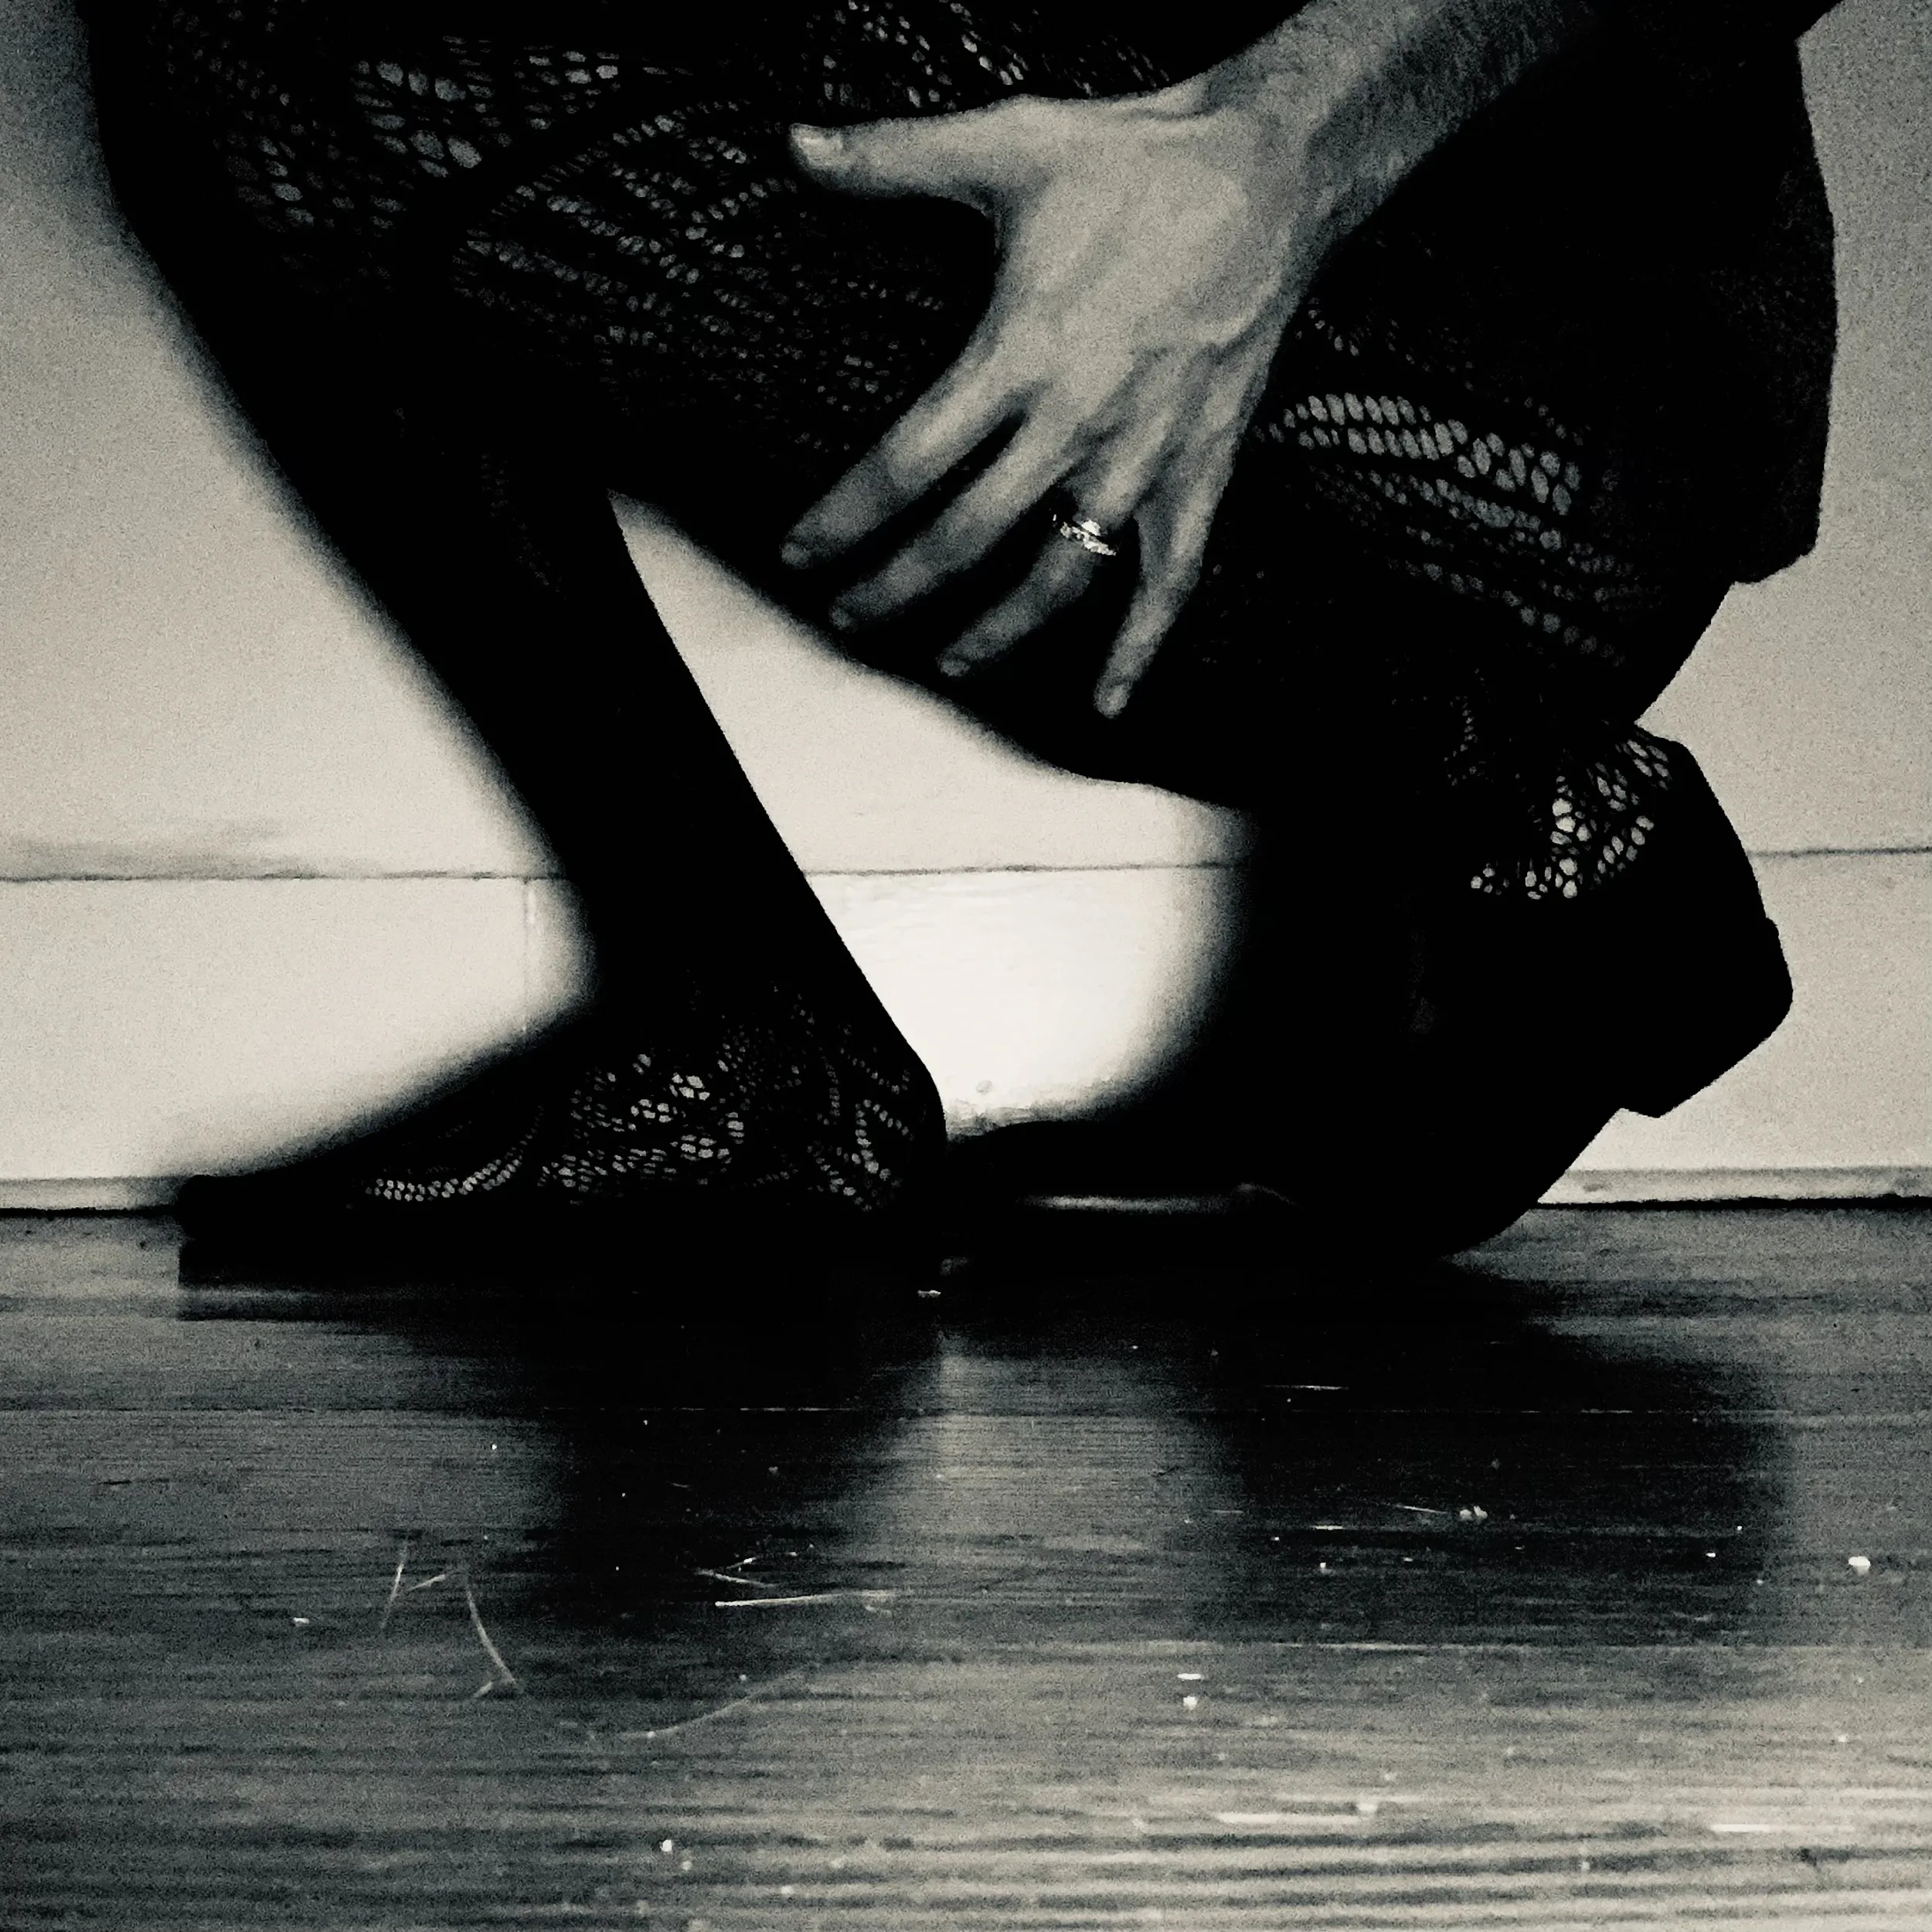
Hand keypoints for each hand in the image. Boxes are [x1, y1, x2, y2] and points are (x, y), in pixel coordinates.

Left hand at [779, 74, 1344, 716]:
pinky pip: (1169, 583)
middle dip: (893, 590)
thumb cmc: (1138, 165)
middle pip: (964, 537)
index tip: (802, 554)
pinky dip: (1138, 650)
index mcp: (1020, 352)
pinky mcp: (1200, 474)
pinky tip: (1105, 702)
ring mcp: (1142, 459)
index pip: (906, 464)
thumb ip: (892, 157)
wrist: (1268, 175)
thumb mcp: (1007, 144)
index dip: (845, 520)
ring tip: (945, 661)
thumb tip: (798, 145)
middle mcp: (1077, 421)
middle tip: (847, 618)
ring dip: (993, 633)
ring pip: (1056, 578)